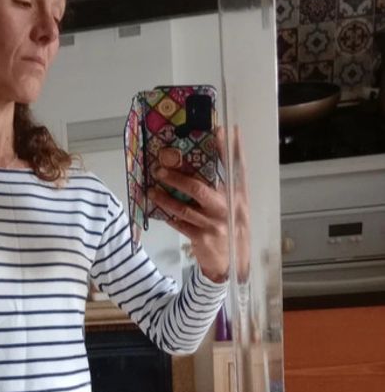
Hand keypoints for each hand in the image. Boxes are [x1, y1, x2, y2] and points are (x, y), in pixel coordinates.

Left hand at [148, 138, 229, 282]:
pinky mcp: (201, 237)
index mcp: (238, 194)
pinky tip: (158, 208)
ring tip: (153, 188)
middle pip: (199, 187)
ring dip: (165, 196)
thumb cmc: (232, 226)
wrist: (233, 262)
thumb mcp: (236, 203)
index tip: (221, 129)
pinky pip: (179, 223)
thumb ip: (227, 183)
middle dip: (178, 176)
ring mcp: (214, 223)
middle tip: (161, 166)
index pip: (234, 166)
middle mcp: (227, 207)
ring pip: (184, 207)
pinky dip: (168, 215)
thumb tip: (214, 157)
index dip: (228, 148)